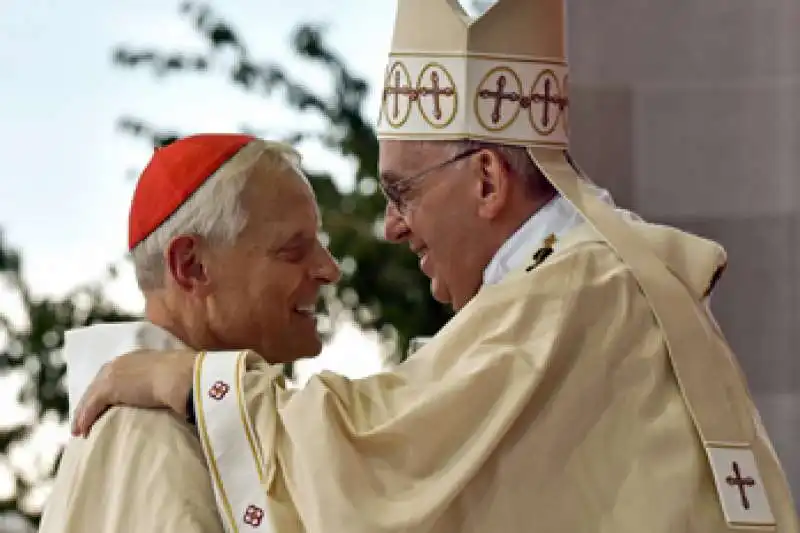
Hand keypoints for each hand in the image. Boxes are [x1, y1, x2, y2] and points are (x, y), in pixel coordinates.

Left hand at [72, 349, 195, 436]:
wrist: (182, 376)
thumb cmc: (186, 375)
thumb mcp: (174, 376)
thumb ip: (168, 382)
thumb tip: (177, 395)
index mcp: (138, 358)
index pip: (116, 373)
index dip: (108, 387)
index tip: (104, 401)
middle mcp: (122, 362)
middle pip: (98, 383)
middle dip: (90, 400)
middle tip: (85, 417)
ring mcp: (113, 374)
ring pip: (91, 396)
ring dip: (83, 413)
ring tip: (79, 430)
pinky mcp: (109, 389)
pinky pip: (92, 406)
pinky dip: (85, 419)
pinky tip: (82, 432)